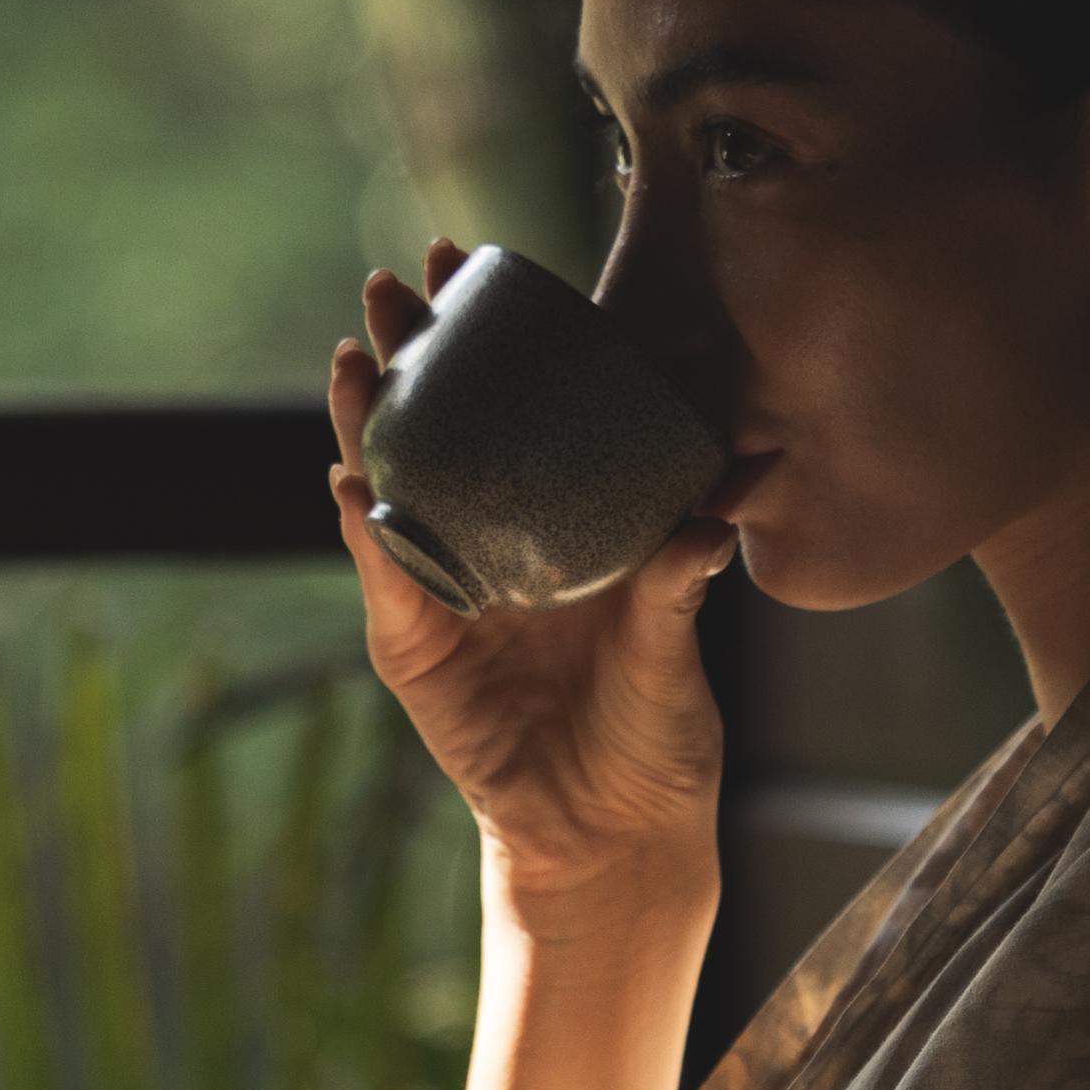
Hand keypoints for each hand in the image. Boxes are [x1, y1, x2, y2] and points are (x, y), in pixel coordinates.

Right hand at [329, 243, 742, 926]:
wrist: (617, 828)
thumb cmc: (654, 728)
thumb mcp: (677, 634)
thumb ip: (687, 562)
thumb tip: (738, 485)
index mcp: (551, 520)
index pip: (506, 404)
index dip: (480, 335)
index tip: (464, 261)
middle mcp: (488, 541)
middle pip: (434, 426)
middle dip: (406, 353)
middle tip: (390, 284)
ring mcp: (443, 590)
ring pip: (391, 487)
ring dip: (366, 424)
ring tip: (356, 361)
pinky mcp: (414, 649)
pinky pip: (386, 578)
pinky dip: (367, 533)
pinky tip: (350, 484)